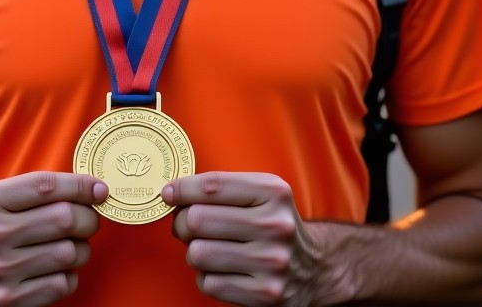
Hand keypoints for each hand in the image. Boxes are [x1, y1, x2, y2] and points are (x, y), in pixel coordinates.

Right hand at [0, 171, 106, 306]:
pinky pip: (63, 283)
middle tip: (89, 221)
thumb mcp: (14, 200)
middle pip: (64, 218)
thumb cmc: (9, 228)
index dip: (80, 186)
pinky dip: (69, 276)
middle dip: (88, 219)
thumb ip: (50, 191)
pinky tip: (56, 270)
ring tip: (70, 247)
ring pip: (69, 252)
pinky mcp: (11, 299)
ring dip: (81, 249)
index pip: (47, 186)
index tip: (101, 191)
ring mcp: (0, 269)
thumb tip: (98, 191)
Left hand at [162, 171, 323, 306]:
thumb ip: (221, 189)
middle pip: (198, 219)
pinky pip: (209, 284)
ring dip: (194, 252)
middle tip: (186, 225)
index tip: (168, 193)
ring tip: (207, 249)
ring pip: (199, 253)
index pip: (212, 185)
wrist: (314, 269)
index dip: (181, 189)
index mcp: (273, 192)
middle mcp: (275, 225)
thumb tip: (170, 193)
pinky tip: (222, 271)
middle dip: (182, 223)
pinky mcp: (265, 295)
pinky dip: (207, 278)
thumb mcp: (260, 194)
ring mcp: (271, 262)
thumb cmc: (272, 225)